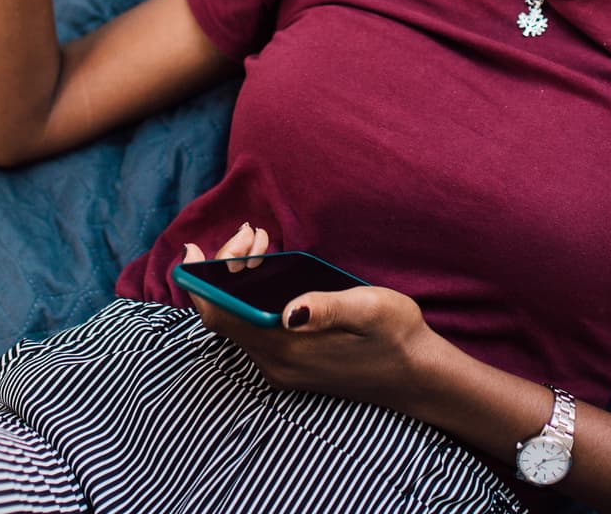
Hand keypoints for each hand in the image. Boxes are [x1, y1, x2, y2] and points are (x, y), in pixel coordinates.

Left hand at [185, 229, 441, 412]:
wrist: (418, 377)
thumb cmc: (396, 336)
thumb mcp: (370, 309)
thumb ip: (328, 308)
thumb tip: (290, 309)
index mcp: (286, 347)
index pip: (219, 316)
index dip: (198, 282)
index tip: (192, 249)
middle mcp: (275, 362)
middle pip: (224, 313)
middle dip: (225, 267)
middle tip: (251, 234)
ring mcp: (281, 366)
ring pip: (238, 318)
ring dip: (239, 279)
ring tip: (261, 244)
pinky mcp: (291, 363)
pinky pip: (253, 325)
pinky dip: (252, 294)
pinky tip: (270, 271)